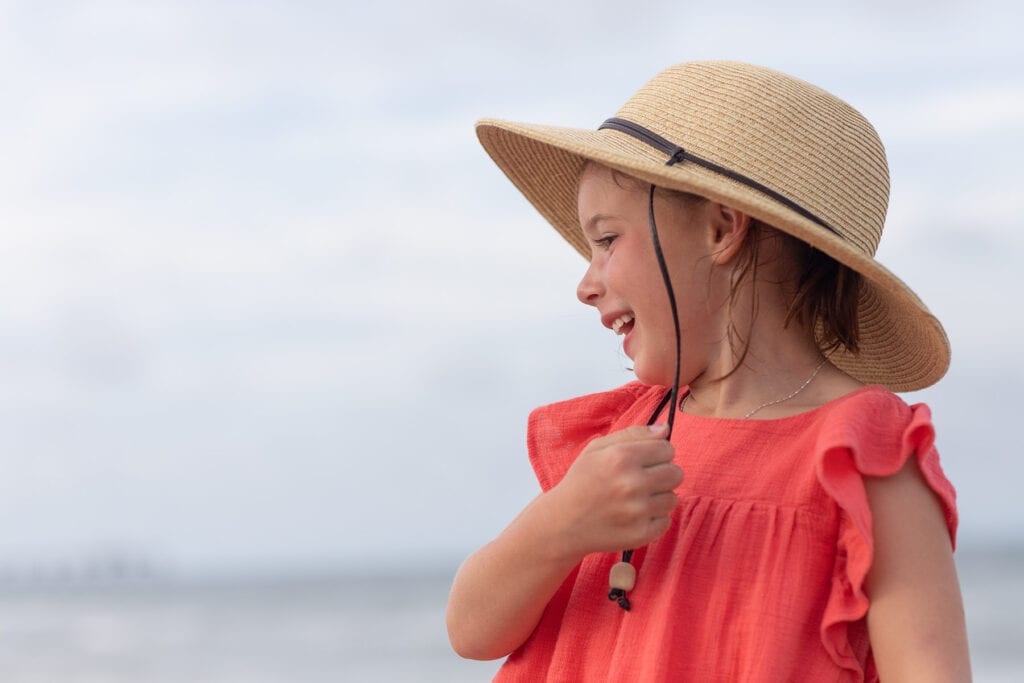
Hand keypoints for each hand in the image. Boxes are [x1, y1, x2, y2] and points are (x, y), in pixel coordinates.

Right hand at [548, 423, 682, 558]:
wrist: (563, 521)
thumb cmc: (582, 481)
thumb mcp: (598, 449)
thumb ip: (634, 434)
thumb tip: (665, 429)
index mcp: (622, 457)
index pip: (667, 449)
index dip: (657, 454)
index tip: (644, 461)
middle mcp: (632, 484)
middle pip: (676, 473)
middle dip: (663, 474)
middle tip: (642, 480)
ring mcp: (638, 511)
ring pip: (672, 498)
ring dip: (658, 497)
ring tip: (635, 499)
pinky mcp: (641, 534)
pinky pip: (665, 521)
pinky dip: (653, 518)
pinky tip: (634, 515)